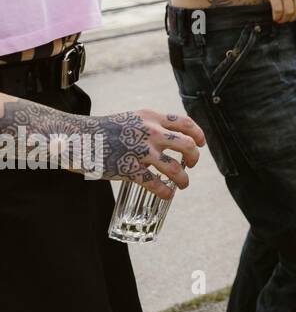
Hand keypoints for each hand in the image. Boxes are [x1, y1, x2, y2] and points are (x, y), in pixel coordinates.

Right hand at [87, 108, 206, 198]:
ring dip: (183, 179)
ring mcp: (140, 151)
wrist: (77, 137)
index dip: (198, 134)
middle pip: (187, 145)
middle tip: (191, 165)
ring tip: (183, 184)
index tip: (201, 144)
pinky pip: (154, 183)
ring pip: (174, 168)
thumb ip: (149, 127)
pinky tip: (167, 194)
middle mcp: (150, 132)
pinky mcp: (128, 168)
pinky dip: (164, 191)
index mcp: (151, 117)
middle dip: (194, 157)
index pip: (186, 123)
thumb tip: (167, 139)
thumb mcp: (132, 119)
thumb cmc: (104, 130)